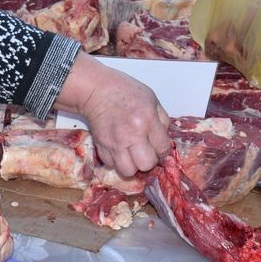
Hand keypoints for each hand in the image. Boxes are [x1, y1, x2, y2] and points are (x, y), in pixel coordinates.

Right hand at [56, 54, 170, 177]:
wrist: (96, 89)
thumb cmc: (125, 91)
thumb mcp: (151, 98)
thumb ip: (162, 119)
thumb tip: (164, 139)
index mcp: (147, 120)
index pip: (163, 148)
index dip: (163, 150)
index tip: (158, 146)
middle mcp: (132, 134)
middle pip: (146, 164)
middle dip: (148, 160)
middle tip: (145, 150)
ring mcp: (114, 142)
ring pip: (128, 171)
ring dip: (132, 165)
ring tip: (131, 155)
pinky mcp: (101, 146)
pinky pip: (111, 165)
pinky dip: (116, 160)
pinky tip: (118, 149)